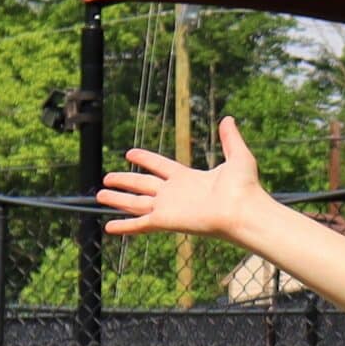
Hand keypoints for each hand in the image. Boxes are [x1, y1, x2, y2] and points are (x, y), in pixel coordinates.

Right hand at [99, 116, 269, 240]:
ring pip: (135, 202)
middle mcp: (175, 193)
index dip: (145, 159)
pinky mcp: (164, 221)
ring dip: (117, 199)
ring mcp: (168, 208)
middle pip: (142, 184)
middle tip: (107, 177)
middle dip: (125, 180)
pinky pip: (139, 224)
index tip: (130, 153)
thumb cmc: (245, 187)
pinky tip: (108, 227)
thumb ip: (230, 139)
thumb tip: (229, 119)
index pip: (160, 166)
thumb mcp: (238, 156)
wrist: (244, 211)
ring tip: (99, 195)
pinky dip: (124, 226)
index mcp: (188, 178)